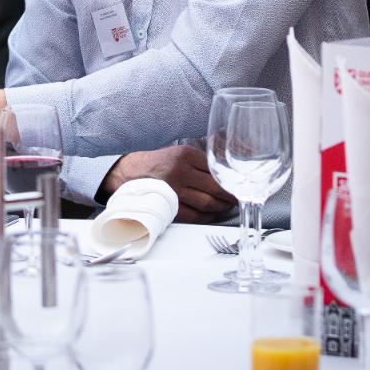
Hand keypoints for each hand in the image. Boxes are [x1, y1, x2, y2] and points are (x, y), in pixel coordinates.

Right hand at [97, 146, 234, 222]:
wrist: (129, 174)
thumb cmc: (159, 164)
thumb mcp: (179, 153)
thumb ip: (201, 159)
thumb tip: (229, 164)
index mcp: (185, 155)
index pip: (216, 169)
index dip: (231, 179)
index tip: (240, 184)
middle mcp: (180, 171)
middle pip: (216, 187)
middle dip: (230, 195)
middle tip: (237, 198)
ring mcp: (174, 190)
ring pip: (208, 203)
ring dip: (222, 207)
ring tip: (227, 206)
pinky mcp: (169, 206)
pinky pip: (196, 216)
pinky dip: (208, 217)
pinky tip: (213, 214)